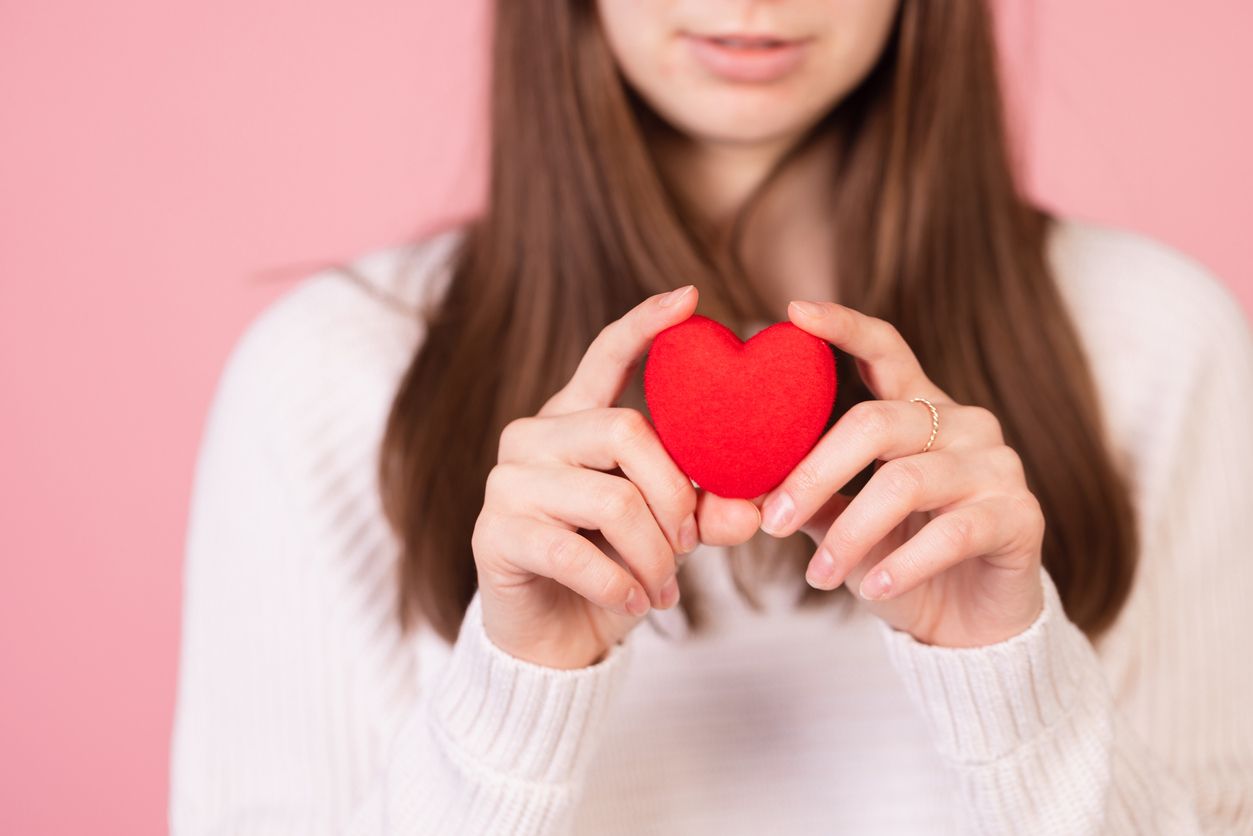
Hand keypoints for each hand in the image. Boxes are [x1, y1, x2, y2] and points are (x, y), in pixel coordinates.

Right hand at [472, 285, 760, 668]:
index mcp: (574, 420)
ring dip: (653, 555)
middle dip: (676, 496)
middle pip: (627, 431)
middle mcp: (533, 437)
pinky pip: (577, 551)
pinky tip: (636, 605)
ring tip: (663, 588)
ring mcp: (507, 482)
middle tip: (690, 546)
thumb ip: (706, 513)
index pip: (605, 354)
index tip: (691, 297)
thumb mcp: (668, 538)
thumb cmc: (611, 572)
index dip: (646, 324)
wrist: (550, 641)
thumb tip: (753, 510)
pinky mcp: (494, 532)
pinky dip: (621, 586)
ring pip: (612, 498)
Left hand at [757, 300, 1045, 646]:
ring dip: (850, 535)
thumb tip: (734, 479)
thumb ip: (805, 493)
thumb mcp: (843, 523)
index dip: (843, 326)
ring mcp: (997, 465)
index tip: (794, 312)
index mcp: (918, 409)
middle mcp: (964, 423)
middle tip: (771, 523)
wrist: (969, 625)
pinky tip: (872, 590)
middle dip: (813, 475)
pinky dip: (902, 564)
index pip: (884, 349)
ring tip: (818, 576)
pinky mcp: (1021, 515)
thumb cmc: (899, 561)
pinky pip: (951, 533)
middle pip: (876, 422)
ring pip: (905, 482)